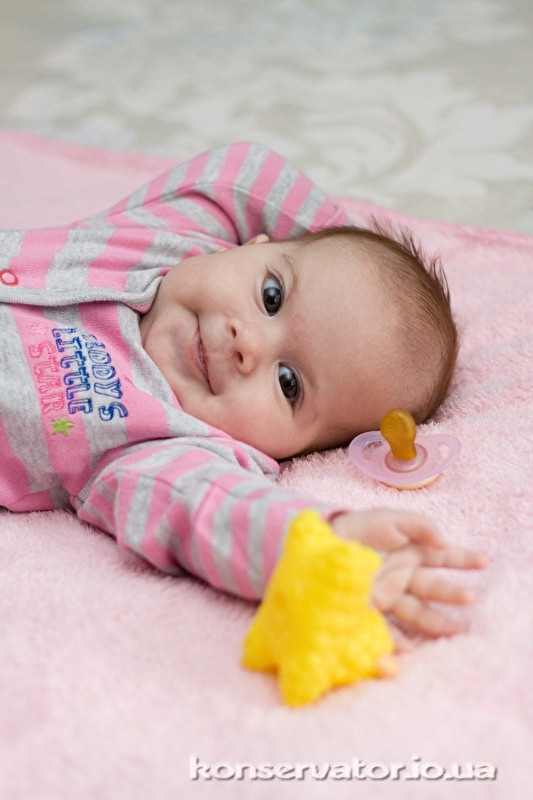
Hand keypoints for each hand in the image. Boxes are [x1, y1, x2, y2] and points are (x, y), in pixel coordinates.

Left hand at [330, 509, 487, 645]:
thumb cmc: (355, 528)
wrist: (315, 543)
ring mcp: (385, 593)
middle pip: (431, 588)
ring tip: (455, 631)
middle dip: (451, 595)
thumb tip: (444, 540)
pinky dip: (399, 641)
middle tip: (470, 600)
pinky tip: (409, 650)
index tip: (484, 562)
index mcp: (407, 551)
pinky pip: (387, 628)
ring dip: (435, 622)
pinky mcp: (367, 609)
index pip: (440, 557)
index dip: (462, 559)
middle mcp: (400, 575)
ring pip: (416, 612)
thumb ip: (418, 525)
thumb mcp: (388, 519)